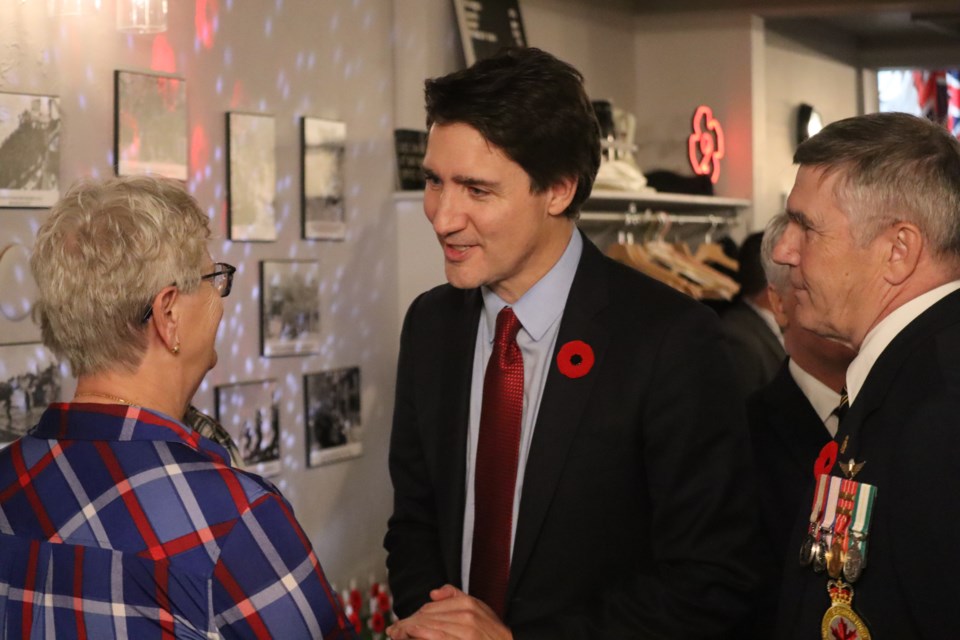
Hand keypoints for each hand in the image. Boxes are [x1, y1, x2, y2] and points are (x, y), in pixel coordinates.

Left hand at [386, 585, 512, 639]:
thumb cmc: (493, 631)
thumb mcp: (479, 607)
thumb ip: (456, 596)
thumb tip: (433, 593)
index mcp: (467, 604)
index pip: (430, 608)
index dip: (412, 617)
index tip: (400, 625)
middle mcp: (465, 617)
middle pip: (426, 618)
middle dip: (406, 625)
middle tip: (393, 631)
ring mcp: (465, 633)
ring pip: (429, 629)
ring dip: (409, 632)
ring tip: (397, 635)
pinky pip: (437, 638)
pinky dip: (421, 635)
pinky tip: (410, 636)